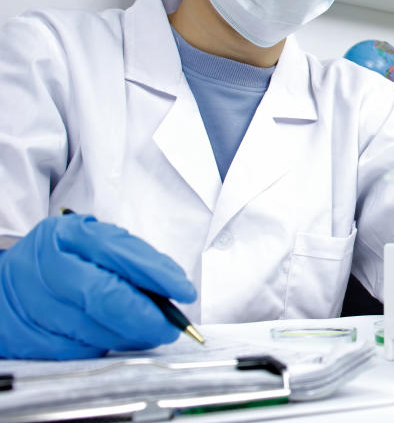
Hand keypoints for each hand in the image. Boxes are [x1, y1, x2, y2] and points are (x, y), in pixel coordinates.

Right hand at [0, 213, 196, 359]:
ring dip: (130, 337)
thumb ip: (133, 258)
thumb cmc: (63, 259)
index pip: (120, 255)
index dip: (157, 276)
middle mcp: (46, 266)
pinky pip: (74, 351)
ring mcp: (31, 303)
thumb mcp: (95, 242)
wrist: (8, 282)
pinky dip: (103, 348)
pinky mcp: (24, 337)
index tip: (184, 292)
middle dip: (147, 317)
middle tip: (171, 327)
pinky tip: (115, 340)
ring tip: (149, 333)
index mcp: (68, 235)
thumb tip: (173, 284)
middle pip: (104, 298)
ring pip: (93, 330)